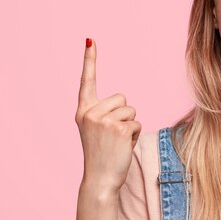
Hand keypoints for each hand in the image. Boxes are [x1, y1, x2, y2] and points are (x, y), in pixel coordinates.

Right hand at [75, 39, 141, 193]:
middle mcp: (90, 113)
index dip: (89, 59)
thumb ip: (104, 113)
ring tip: (117, 142)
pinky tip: (122, 147)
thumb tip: (122, 104)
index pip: (87, 80)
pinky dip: (134, 135)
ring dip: (130, 126)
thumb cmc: (102, 155)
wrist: (99, 180)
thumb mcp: (97, 130)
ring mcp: (103, 120)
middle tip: (112, 135)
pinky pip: (137, 123)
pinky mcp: (119, 128)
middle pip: (121, 98)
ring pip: (131, 110)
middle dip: (124, 114)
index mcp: (83, 111)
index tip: (90, 40)